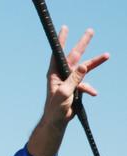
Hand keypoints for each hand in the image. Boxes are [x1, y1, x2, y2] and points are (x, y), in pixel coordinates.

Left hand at [27, 27, 108, 155]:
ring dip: (95, 62)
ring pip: (84, 68)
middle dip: (82, 44)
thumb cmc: (55, 108)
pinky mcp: (75, 88)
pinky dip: (90, 88)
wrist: (57, 121)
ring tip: (107, 55)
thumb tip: (83, 65)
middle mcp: (61, 74)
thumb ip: (74, 79)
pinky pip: (85, 84)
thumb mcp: (64, 93)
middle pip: (74, 56)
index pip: (58, 53)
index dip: (62, 40)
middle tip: (90, 31)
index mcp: (54, 74)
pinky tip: (94, 93)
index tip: (65, 28)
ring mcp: (69, 80)